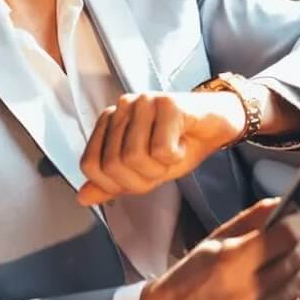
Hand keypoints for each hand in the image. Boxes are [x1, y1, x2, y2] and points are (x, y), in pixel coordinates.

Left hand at [77, 92, 246, 205]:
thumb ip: (113, 183)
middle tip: (162, 165)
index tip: (142, 177)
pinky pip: (161, 149)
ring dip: (160, 168)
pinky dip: (176, 157)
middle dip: (142, 178)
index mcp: (109, 121)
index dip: (116, 184)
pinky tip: (183, 143)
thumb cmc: (180, 144)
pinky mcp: (168, 103)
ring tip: (173, 152)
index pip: (91, 165)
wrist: (217, 124)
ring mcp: (143, 101)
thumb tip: (82, 197)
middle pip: (113, 164)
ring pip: (134, 157)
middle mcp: (122, 106)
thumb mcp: (144, 171)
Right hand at [139, 198, 299, 299]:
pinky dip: (291, 292)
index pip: (285, 236)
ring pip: (298, 284)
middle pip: (296, 260)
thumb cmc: (184, 282)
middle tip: (296, 234)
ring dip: (298, 267)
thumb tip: (279, 204)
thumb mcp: (211, 243)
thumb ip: (248, 221)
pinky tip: (279, 284)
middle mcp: (248, 290)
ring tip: (287, 258)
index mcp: (232, 261)